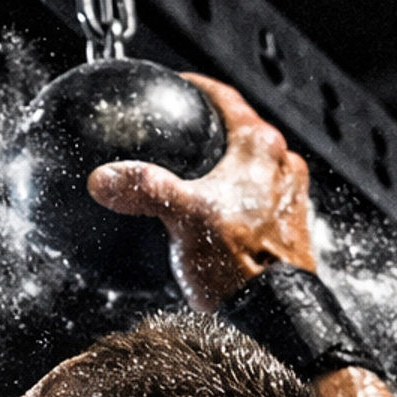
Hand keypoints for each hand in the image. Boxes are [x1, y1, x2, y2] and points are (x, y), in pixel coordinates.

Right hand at [86, 75, 314, 310]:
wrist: (276, 313)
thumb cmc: (240, 263)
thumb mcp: (182, 218)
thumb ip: (144, 189)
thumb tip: (105, 178)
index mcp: (260, 147)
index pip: (227, 98)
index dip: (201, 87)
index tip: (182, 83)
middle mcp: (282, 165)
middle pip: (243, 131)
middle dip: (216, 129)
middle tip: (189, 131)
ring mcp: (291, 196)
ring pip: (254, 165)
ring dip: (229, 165)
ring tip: (198, 175)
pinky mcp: (291, 227)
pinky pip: (259, 198)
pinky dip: (238, 197)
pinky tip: (216, 216)